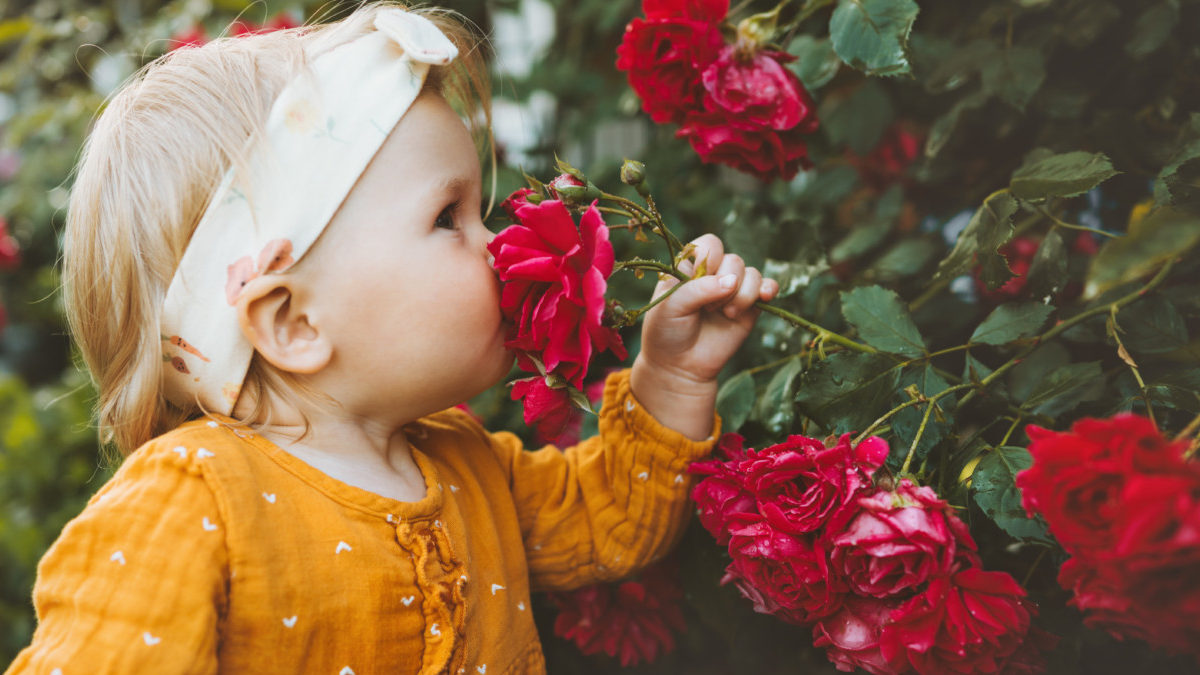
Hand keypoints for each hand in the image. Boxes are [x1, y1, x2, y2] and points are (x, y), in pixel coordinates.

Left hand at [630, 234, 777, 439]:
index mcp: (690, 266)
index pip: (710, 244)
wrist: (679, 367)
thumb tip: (733, 281)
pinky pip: (768, 287)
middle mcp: (713, 274)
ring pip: (752, 273)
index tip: (699, 283)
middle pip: (734, 260)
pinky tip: (763, 297)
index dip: (710, 260)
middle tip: (708, 309)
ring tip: (726, 314)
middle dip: (725, 284)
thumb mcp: (672, 306)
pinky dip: (768, 288)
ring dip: (743, 293)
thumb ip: (699, 289)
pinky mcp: (750, 308)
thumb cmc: (667, 332)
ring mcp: (733, 290)